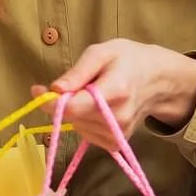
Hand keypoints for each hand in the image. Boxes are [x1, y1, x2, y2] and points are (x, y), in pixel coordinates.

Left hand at [33, 39, 195, 149]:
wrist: (157, 80)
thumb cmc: (127, 60)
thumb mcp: (102, 53)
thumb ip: (78, 72)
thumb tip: (54, 90)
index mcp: (115, 91)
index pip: (74, 107)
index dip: (51, 102)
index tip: (38, 90)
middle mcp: (118, 117)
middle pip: (73, 117)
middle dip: (65, 102)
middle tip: (76, 84)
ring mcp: (119, 133)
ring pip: (77, 127)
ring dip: (76, 112)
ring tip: (93, 94)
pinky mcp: (117, 143)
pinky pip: (86, 135)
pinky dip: (85, 122)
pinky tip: (97, 109)